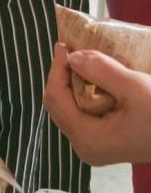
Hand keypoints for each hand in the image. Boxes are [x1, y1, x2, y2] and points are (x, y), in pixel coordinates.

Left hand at [44, 43, 150, 164]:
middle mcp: (85, 147)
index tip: (64, 45)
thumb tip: (72, 56)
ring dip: (72, 84)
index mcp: (87, 138)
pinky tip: (92, 78)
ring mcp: (94, 147)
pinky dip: (83, 94)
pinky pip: (83, 114)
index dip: (56, 69)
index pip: (56, 97)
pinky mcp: (105, 142)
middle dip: (62, 75)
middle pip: (58, 104)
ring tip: (80, 60)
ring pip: (69, 109)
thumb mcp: (136, 89)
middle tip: (71, 50)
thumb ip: (102, 71)